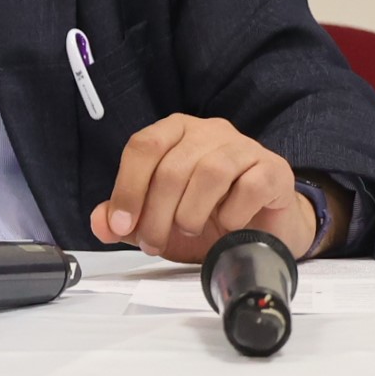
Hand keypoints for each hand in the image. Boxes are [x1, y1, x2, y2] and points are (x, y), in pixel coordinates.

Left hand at [89, 114, 316, 261]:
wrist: (263, 228)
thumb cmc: (208, 217)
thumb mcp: (159, 221)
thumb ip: (126, 219)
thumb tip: (101, 223)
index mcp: (176, 132)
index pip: (144, 146)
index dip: (127, 188)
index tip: (122, 226)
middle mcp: (210, 131)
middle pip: (173, 167)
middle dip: (156, 214)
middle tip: (154, 244)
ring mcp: (245, 147)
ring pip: (210, 172)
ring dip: (191, 212)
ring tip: (189, 230)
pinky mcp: (274, 169)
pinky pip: (250, 185)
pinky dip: (232, 212)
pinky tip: (227, 225)